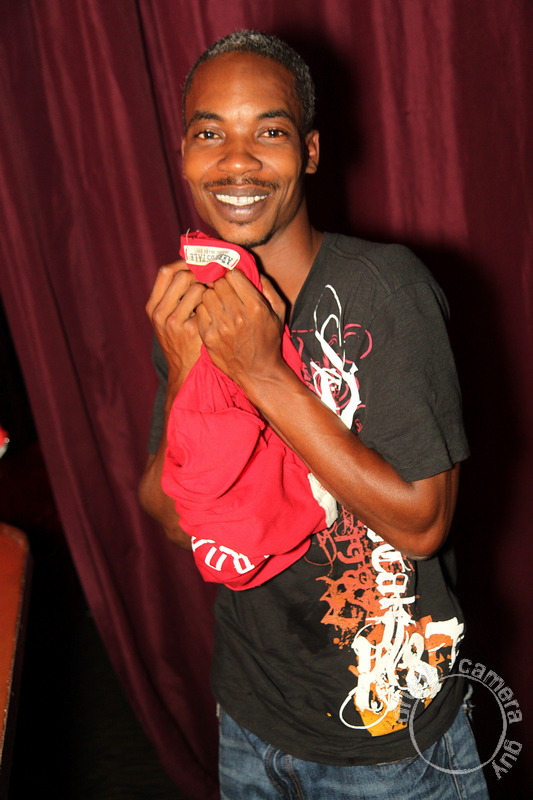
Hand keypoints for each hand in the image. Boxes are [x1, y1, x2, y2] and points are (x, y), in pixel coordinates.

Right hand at [146, 260, 205, 388]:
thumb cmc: (181, 340)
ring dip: (208, 288)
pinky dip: (213, 302)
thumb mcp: (168, 319)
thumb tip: (192, 265)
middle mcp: (159, 313)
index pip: (165, 272)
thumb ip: (174, 296)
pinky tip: (218, 308)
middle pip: (180, 275)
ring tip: (214, 296)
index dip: (183, 264)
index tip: (199, 265)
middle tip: (211, 279)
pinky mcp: (191, 330)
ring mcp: (174, 322)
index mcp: (153, 307)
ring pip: (194, 287)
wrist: (186, 370)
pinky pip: (205, 303)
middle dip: (199, 274)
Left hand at [196, 268, 286, 388]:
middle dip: (221, 284)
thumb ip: (268, 287)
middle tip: (224, 291)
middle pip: (218, 283)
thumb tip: (252, 268)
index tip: (233, 281)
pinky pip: (200, 311)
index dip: (233, 275)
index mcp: (255, 307)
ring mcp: (221, 327)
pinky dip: (204, 311)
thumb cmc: (269, 340)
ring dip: (211, 296)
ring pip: (206, 295)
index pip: (233, 275)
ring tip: (218, 304)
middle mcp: (237, 315)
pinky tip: (213, 316)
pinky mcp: (208, 336)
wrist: (258, 372)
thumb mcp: (279, 312)